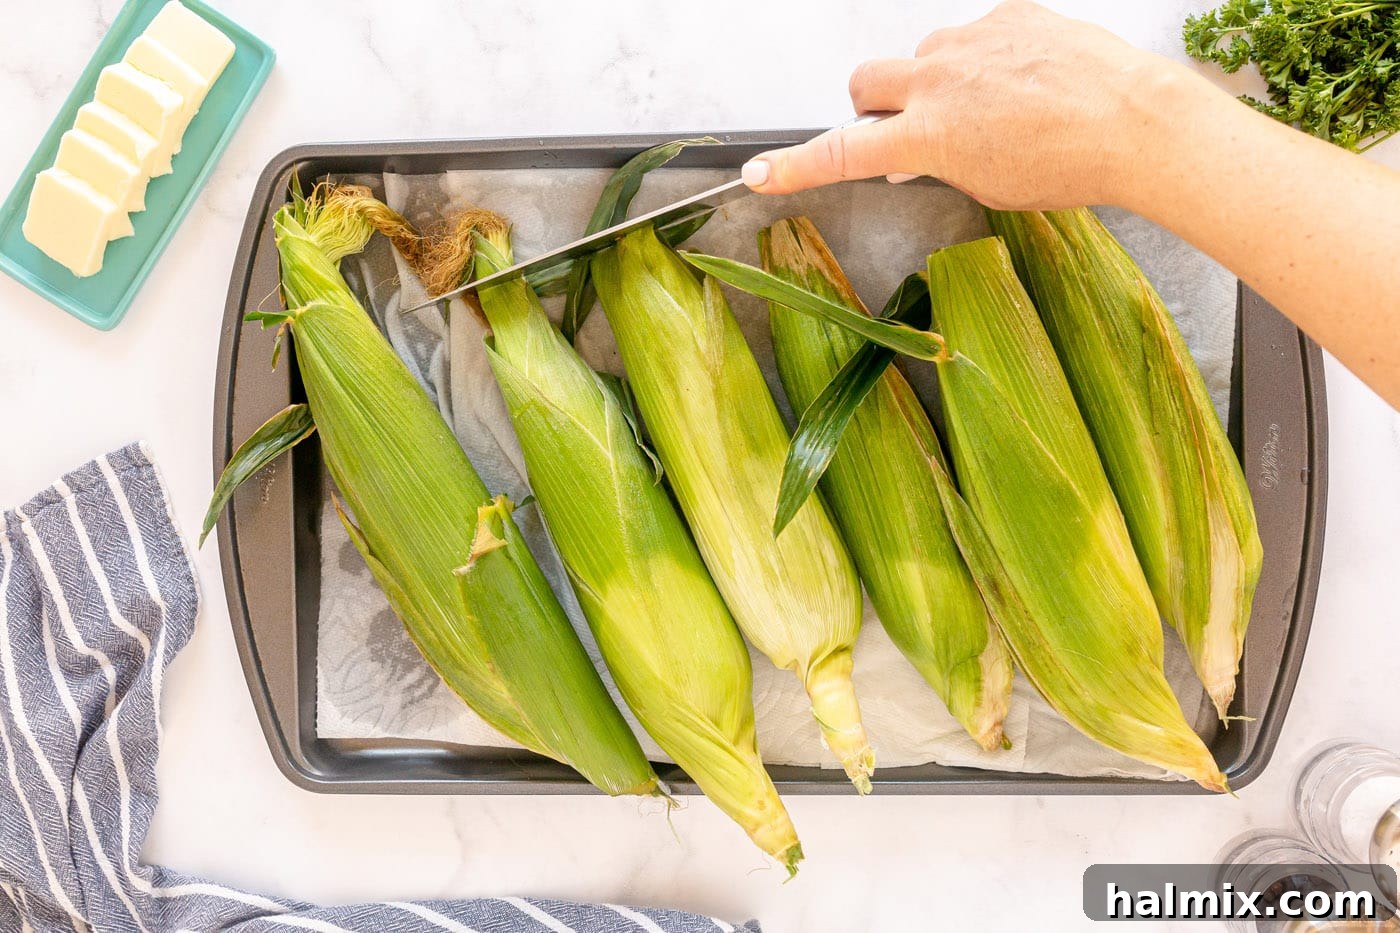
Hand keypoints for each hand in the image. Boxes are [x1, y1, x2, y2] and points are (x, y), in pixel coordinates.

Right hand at [742, 0, 1200, 209]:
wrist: (1136, 122)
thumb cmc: (1069, 166)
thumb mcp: (990, 186)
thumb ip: (941, 165)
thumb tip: (916, 153)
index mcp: (928, 137)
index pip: (841, 153)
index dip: (796, 166)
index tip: (762, 172)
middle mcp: (937, 81)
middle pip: (863, 81)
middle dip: (870, 105)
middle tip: (904, 126)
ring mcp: (971, 42)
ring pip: (922, 57)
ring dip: (934, 81)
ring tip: (990, 106)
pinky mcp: (1007, 14)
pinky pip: (975, 35)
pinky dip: (985, 59)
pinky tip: (1025, 81)